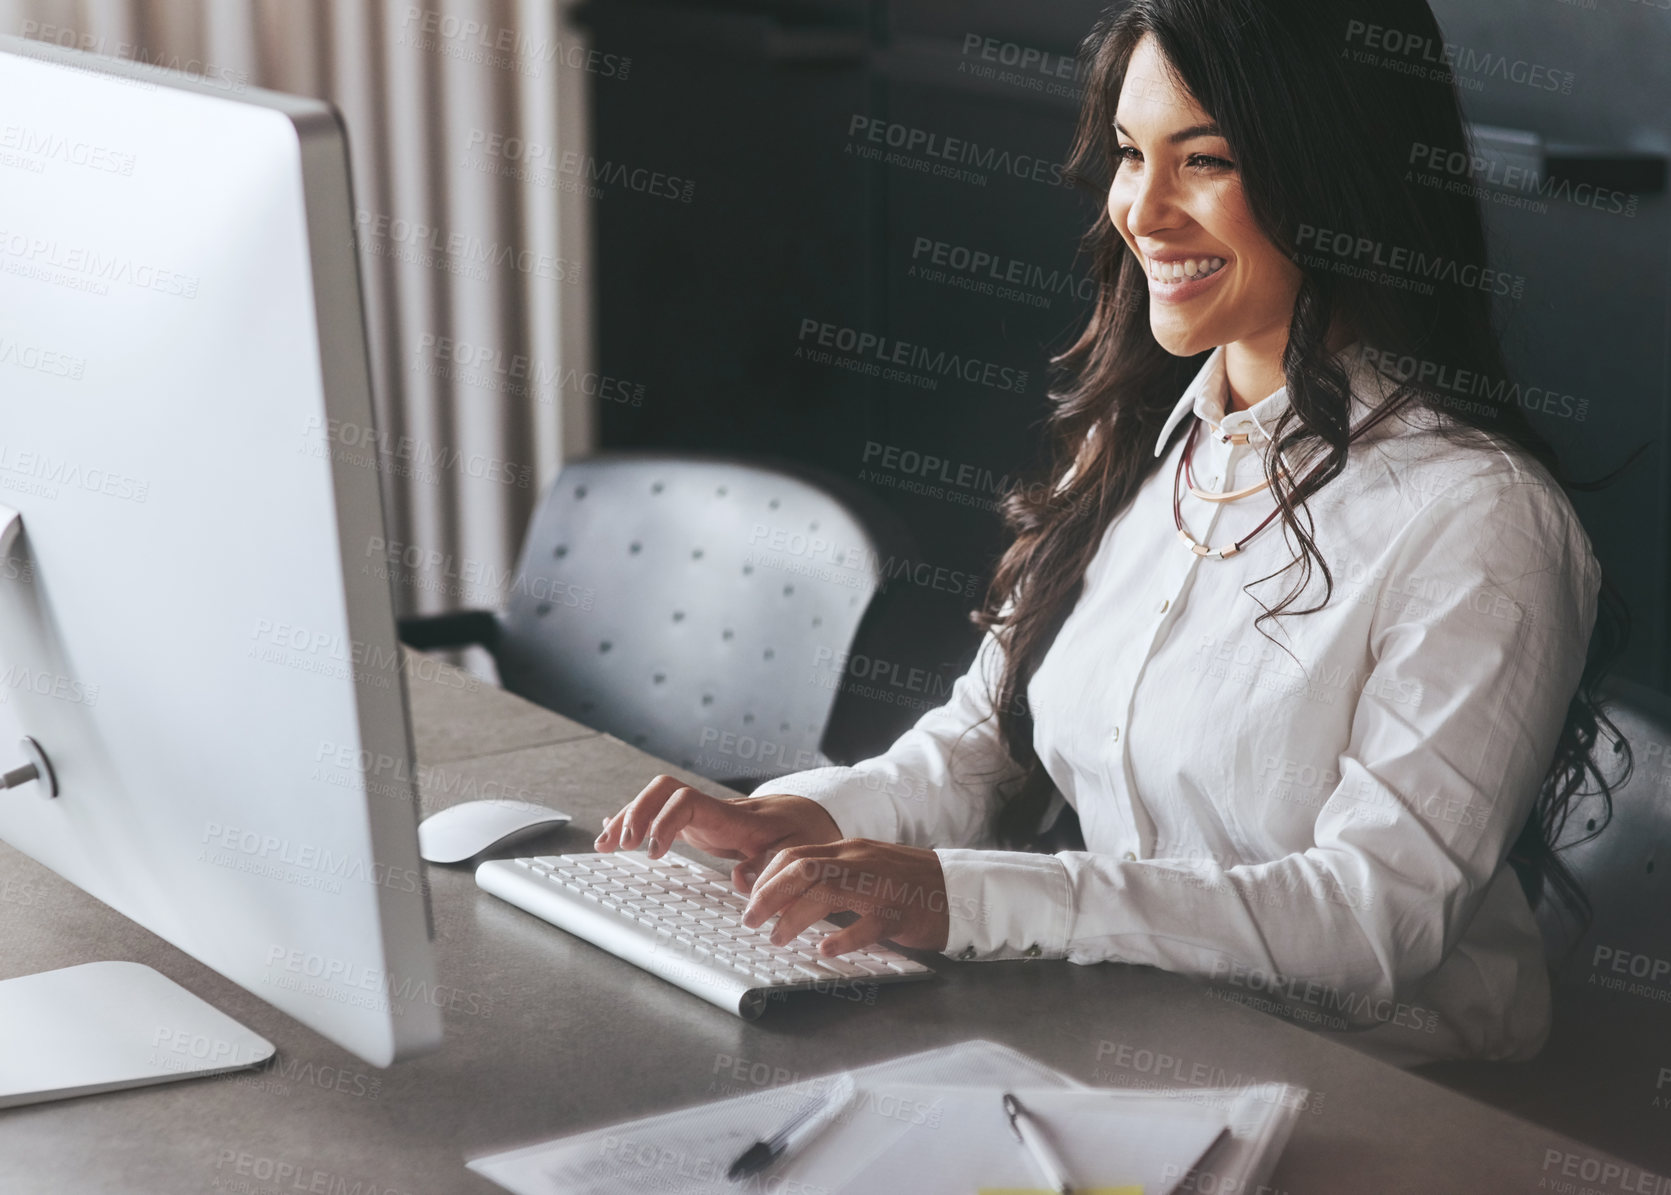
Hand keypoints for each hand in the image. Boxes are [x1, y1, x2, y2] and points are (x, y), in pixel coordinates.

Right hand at [594, 774, 842, 893]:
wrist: (807, 814)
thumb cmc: (802, 832)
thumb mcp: (797, 852)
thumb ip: (770, 866)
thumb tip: (740, 881)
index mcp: (732, 816)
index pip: (687, 802)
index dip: (663, 822)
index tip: (654, 852)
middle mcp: (711, 810)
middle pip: (662, 791)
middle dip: (635, 813)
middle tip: (620, 846)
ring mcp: (702, 816)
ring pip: (655, 801)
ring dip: (627, 818)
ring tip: (604, 845)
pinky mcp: (697, 825)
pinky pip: (659, 816)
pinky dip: (634, 822)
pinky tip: (612, 832)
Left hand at [741, 839, 950, 955]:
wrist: (958, 888)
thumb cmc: (907, 883)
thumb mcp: (864, 868)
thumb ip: (829, 874)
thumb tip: (784, 890)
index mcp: (849, 851)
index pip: (795, 854)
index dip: (766, 877)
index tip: (750, 900)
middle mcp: (860, 862)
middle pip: (803, 868)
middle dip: (769, 895)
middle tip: (750, 921)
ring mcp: (880, 886)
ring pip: (828, 891)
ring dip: (795, 917)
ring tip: (777, 939)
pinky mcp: (900, 912)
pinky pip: (868, 924)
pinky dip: (843, 937)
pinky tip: (826, 949)